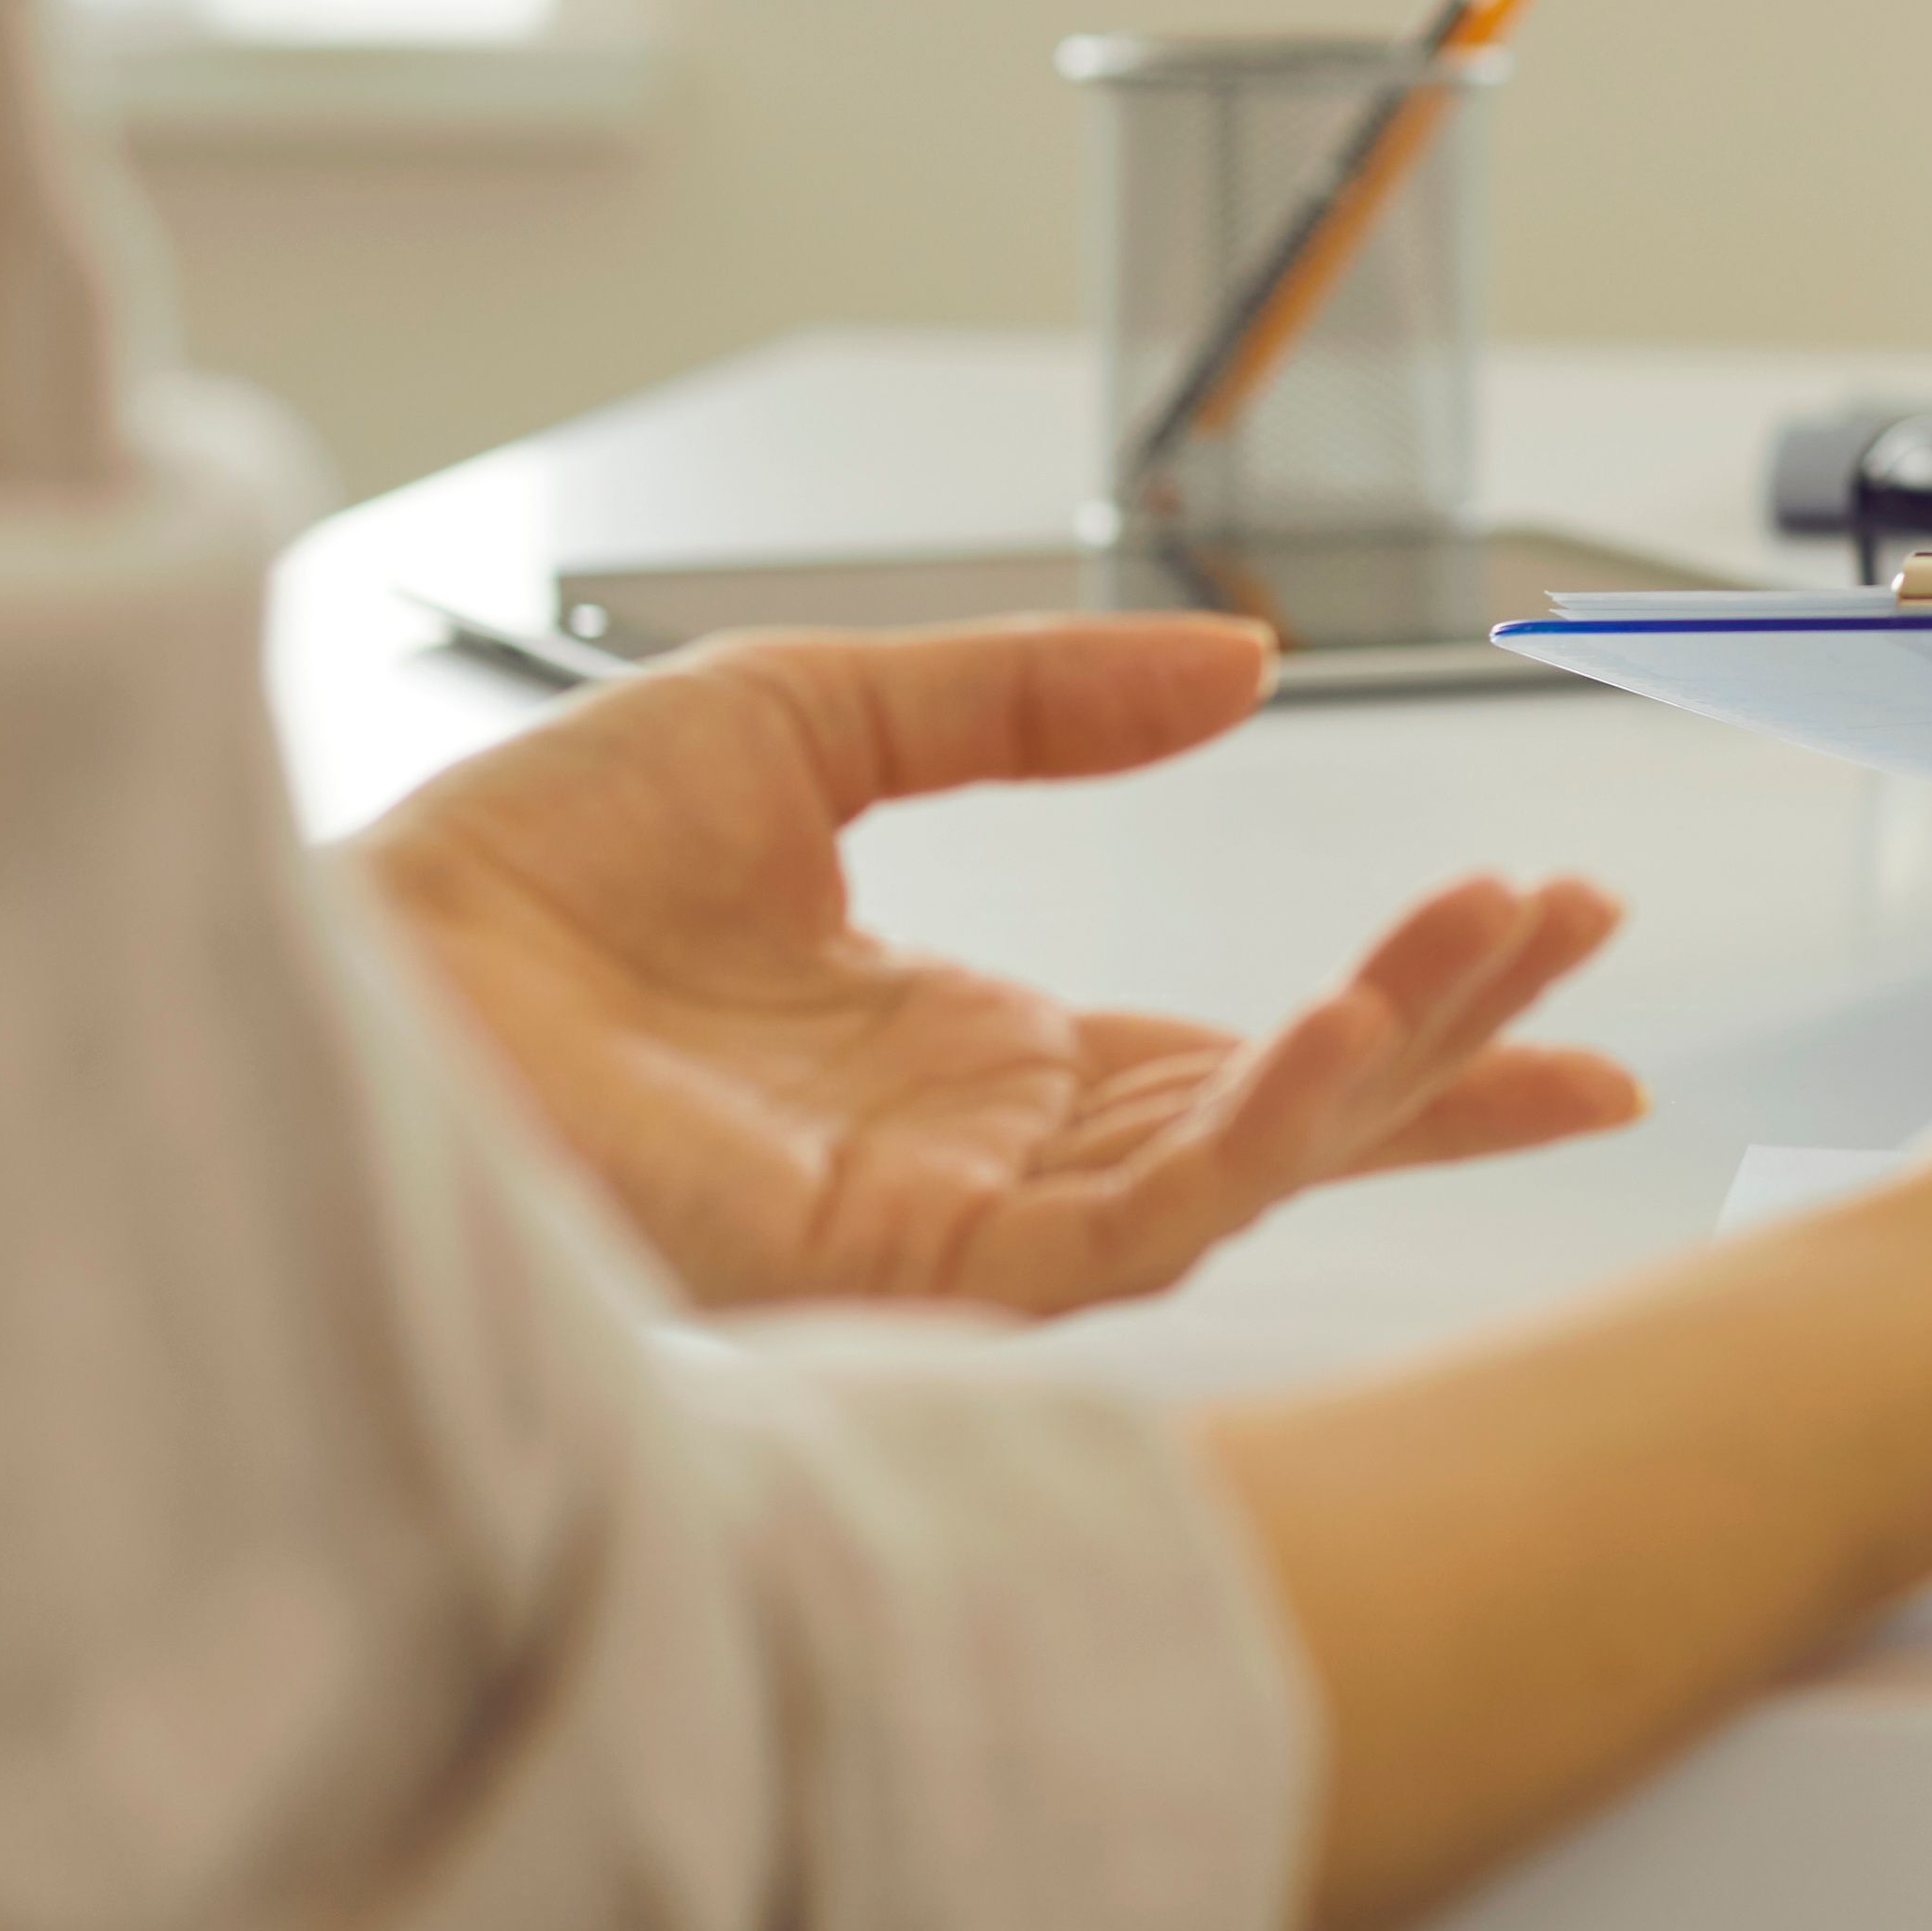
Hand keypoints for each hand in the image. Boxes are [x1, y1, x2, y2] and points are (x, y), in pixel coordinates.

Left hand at [361, 619, 1644, 1310]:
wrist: (345, 961)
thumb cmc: (505, 875)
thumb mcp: (814, 710)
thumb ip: (1035, 694)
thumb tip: (1237, 662)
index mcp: (973, 1058)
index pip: (1250, 1054)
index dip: (1413, 1006)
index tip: (1549, 938)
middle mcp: (987, 1159)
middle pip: (1291, 1119)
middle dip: (1459, 1034)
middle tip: (1586, 932)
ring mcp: (952, 1225)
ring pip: (1244, 1175)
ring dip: (1392, 1065)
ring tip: (1493, 945)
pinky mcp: (901, 1267)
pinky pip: (1131, 1231)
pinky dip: (1258, 1138)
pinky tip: (1338, 1036)